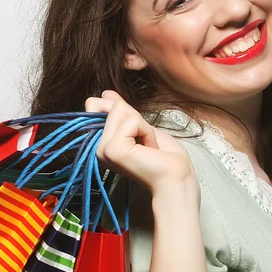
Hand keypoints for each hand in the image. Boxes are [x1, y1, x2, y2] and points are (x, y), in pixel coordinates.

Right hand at [84, 90, 200, 196]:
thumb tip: (106, 93)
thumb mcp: (141, 126)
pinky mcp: (113, 150)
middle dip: (133, 117)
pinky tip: (149, 149)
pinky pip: (131, 120)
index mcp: (101, 142)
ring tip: (147, 146)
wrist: (176, 178)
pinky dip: (146, 131)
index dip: (120, 109)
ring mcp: (103, 150)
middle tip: (144, 140)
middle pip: (108, 105)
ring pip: (119, 109)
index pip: (94, 105)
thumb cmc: (165, 158)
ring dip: (141, 125)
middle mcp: (97, 147)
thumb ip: (122, 111)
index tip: (137, 133)